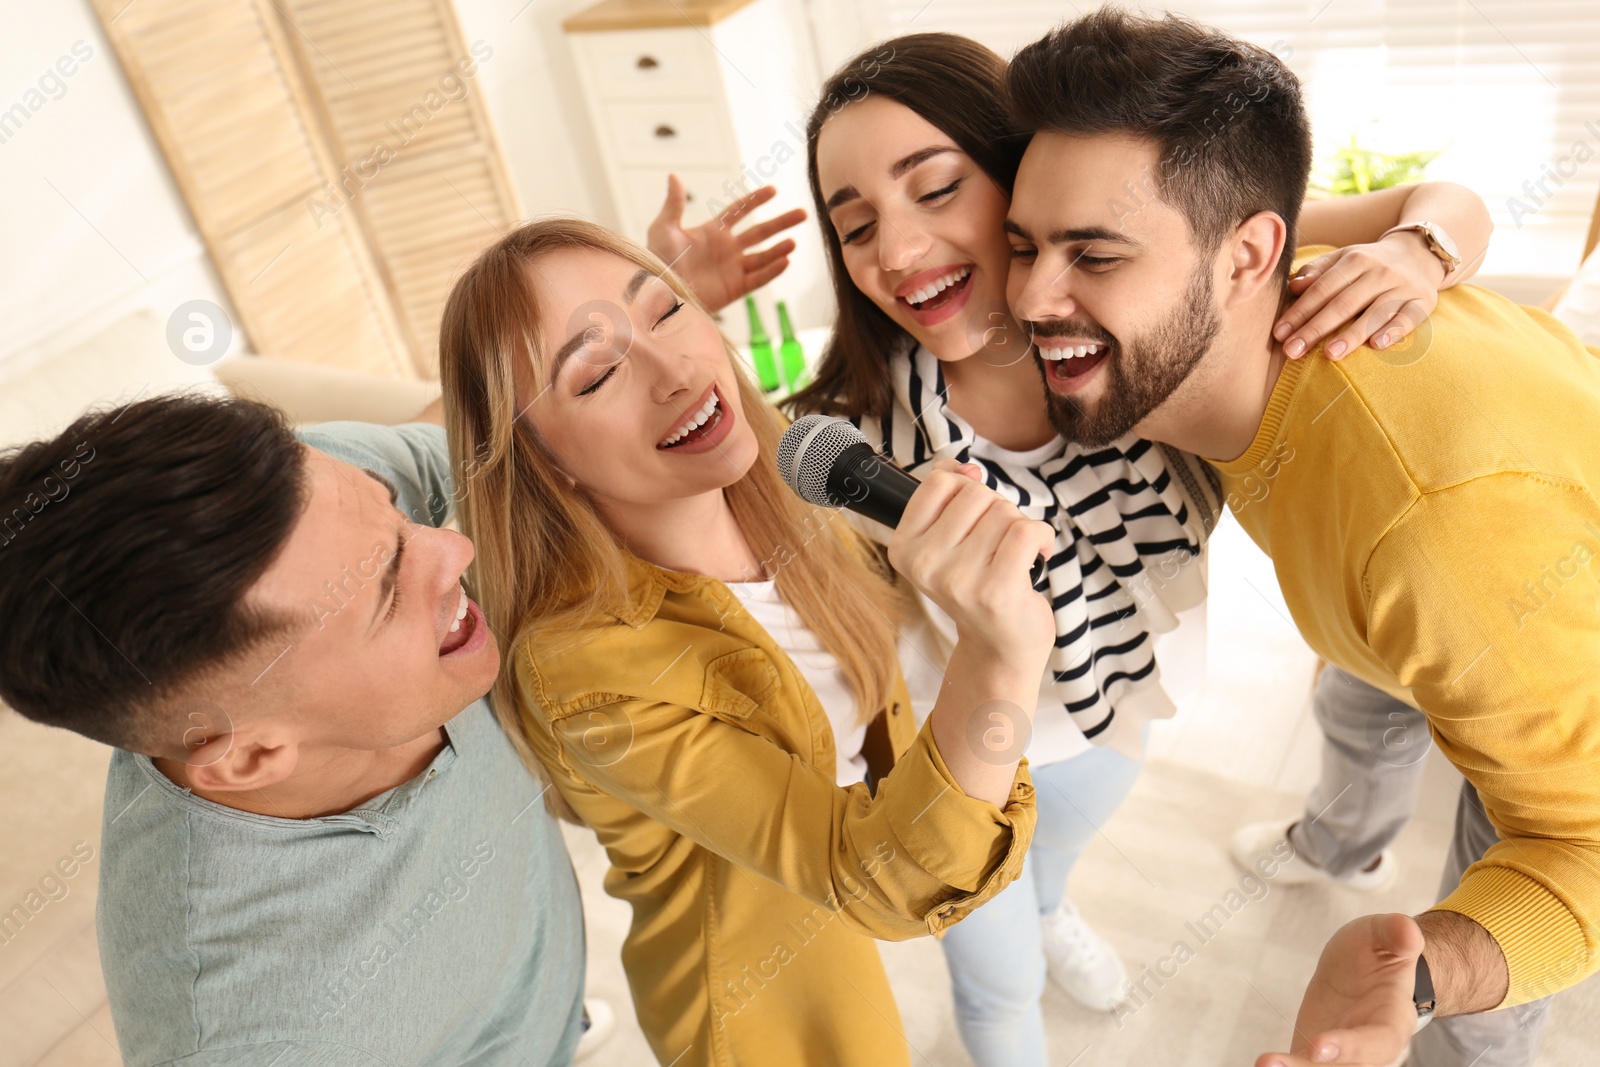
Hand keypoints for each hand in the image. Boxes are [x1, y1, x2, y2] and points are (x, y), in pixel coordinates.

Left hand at [646, 175, 806, 312]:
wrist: (659, 292)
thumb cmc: (656, 260)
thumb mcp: (663, 229)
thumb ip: (673, 204)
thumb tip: (673, 176)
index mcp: (713, 232)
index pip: (740, 212)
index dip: (756, 200)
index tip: (773, 190)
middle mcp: (727, 249)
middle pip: (760, 232)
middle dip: (782, 223)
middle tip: (803, 214)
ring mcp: (733, 269)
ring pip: (763, 256)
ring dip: (779, 248)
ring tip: (794, 242)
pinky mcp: (735, 289)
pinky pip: (758, 279)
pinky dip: (772, 270)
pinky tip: (785, 261)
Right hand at [886, 460, 1054, 669]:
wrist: (999, 644)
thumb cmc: (977, 584)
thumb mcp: (947, 540)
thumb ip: (949, 496)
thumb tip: (968, 470)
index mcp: (904, 548)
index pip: (938, 483)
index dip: (965, 488)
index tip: (975, 514)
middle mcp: (925, 565)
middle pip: (975, 494)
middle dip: (997, 509)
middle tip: (997, 543)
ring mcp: (959, 580)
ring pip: (1004, 511)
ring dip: (1019, 526)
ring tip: (1014, 555)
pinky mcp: (996, 591)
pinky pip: (1027, 531)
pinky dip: (1042, 537)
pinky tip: (1039, 555)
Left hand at [1257, 914, 1422, 1066]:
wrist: (1362, 969)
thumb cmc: (1377, 953)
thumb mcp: (1383, 934)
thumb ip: (1395, 933)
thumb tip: (1408, 930)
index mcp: (1392, 1020)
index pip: (1377, 1041)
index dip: (1351, 1047)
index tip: (1318, 1047)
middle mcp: (1370, 1047)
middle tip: (1274, 1063)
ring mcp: (1343, 1056)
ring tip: (1265, 1064)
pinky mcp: (1315, 1056)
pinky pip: (1301, 1065)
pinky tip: (1264, 1065)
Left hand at [1274, 235, 1446, 359]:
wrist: (1419, 253)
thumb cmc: (1368, 264)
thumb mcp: (1342, 259)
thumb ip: (1316, 271)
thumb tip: (1293, 287)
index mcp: (1355, 260)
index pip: (1322, 289)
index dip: (1299, 312)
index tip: (1279, 334)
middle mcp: (1380, 272)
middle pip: (1343, 303)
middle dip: (1316, 329)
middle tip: (1293, 351)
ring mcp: (1403, 287)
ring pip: (1375, 312)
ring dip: (1352, 334)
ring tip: (1330, 354)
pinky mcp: (1423, 301)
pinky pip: (1409, 318)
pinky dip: (1393, 331)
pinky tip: (1376, 345)